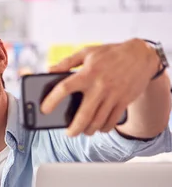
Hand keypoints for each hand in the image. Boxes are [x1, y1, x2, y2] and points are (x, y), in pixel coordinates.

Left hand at [41, 39, 160, 136]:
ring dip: (89, 130)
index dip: (52, 100)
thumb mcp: (87, 52)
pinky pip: (112, 120)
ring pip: (98, 121)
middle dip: (74, 128)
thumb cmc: (109, 54)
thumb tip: (48, 70)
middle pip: (84, 114)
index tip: (44, 110)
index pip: (64, 88)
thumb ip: (66, 62)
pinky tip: (99, 127)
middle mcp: (100, 86)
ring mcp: (113, 95)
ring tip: (84, 131)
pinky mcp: (124, 100)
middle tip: (69, 133)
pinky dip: (104, 128)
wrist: (141, 55)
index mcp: (87, 73)